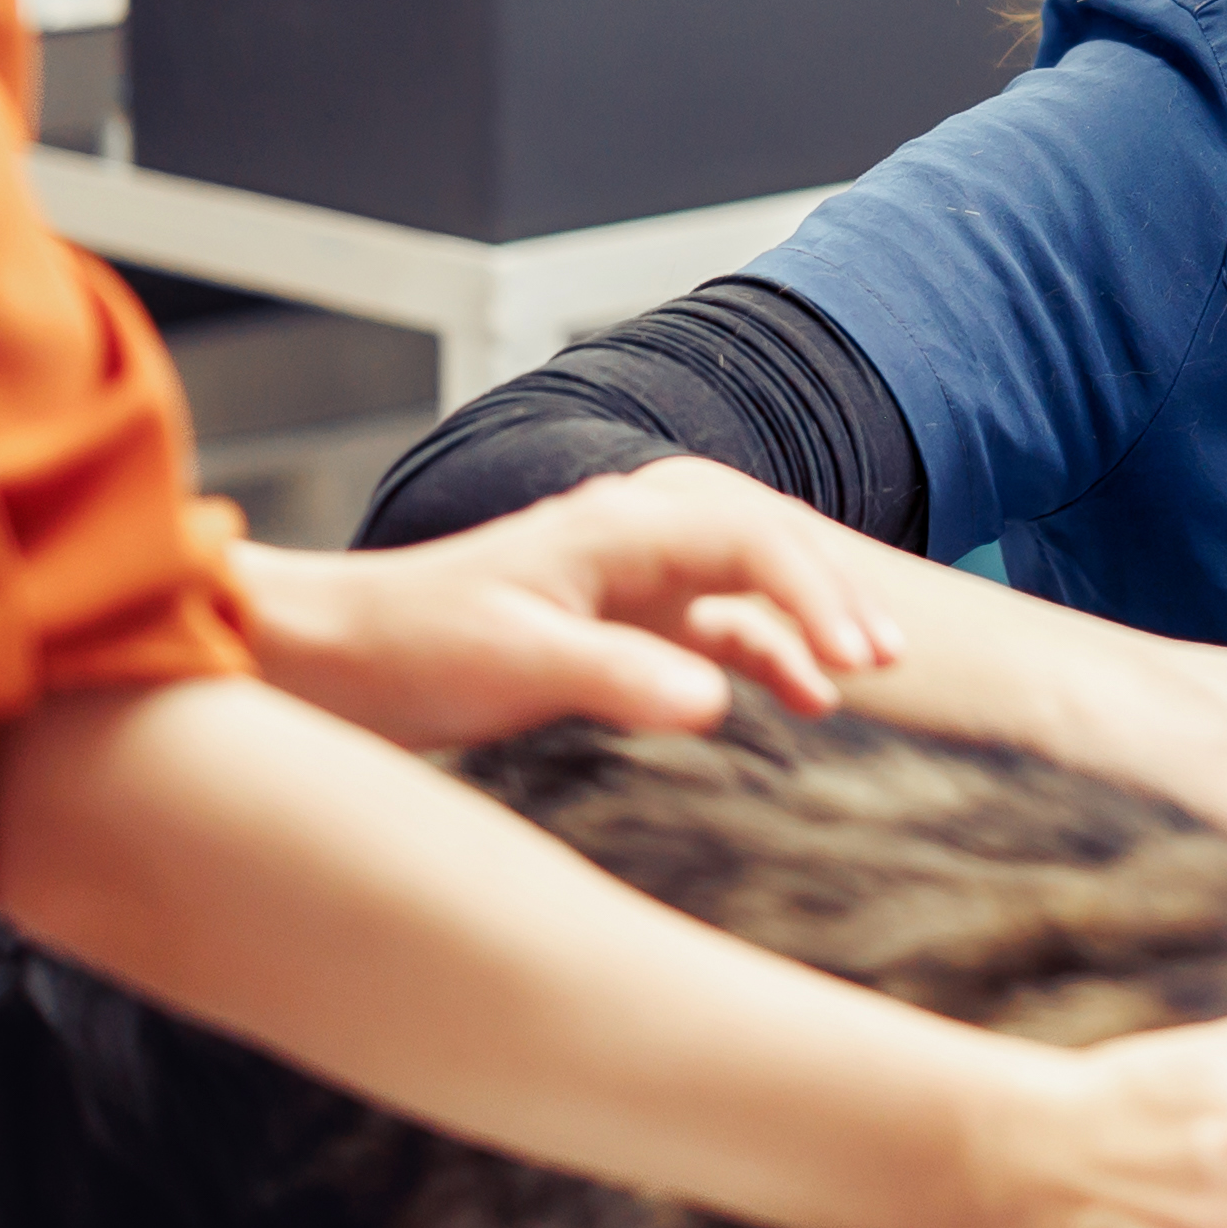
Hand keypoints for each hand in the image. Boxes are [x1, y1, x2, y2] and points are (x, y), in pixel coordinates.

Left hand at [239, 462, 895, 751]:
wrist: (338, 662)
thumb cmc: (415, 646)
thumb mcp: (517, 662)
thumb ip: (618, 677)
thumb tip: (719, 700)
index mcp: (618, 527)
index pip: (749, 535)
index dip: (813, 589)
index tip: (856, 656)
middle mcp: (636, 543)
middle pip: (767, 547)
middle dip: (834, 598)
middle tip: (889, 659)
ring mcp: (632, 587)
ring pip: (750, 590)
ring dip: (808, 626)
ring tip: (866, 676)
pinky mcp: (620, 633)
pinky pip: (717, 635)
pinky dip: (767, 660)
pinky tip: (801, 700)